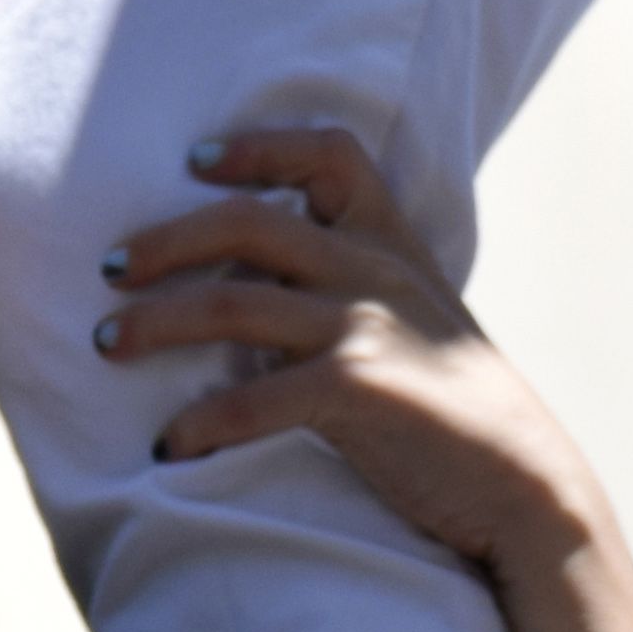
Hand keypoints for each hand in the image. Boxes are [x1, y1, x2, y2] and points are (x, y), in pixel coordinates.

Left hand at [100, 125, 599, 573]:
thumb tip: (259, 293)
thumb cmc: (458, 414)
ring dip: (155, 322)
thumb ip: (354, 294)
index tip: (196, 161)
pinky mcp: (359, 392)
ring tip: (107, 343)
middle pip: (250, 222)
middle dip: (167, 240)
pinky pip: (253, 398)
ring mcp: (367, 328)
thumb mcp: (418, 325)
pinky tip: (169, 445)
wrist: (526, 484)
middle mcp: (375, 272)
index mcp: (392, 247)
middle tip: (110, 268)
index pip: (332, 156)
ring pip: (232, 301)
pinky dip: (201, 423)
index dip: (260, 148)